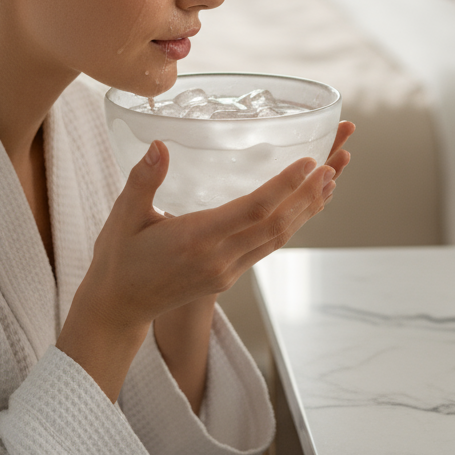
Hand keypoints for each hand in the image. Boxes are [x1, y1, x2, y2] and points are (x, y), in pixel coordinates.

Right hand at [57, 124, 353, 400]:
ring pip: (278, 238)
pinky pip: (268, 246)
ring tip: (331, 180)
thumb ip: (143, 180)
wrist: (119, 308)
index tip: (310, 163)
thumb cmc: (118, 259)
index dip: (286, 186)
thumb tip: (159, 145)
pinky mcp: (229, 275)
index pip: (253, 210)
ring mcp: (227, 270)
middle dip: (310, 194)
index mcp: (197, 239)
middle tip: (336, 163)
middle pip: (277, 224)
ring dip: (307, 209)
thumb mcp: (123, 217)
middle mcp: (219, 258)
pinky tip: (302, 207)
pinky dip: (290, 224)